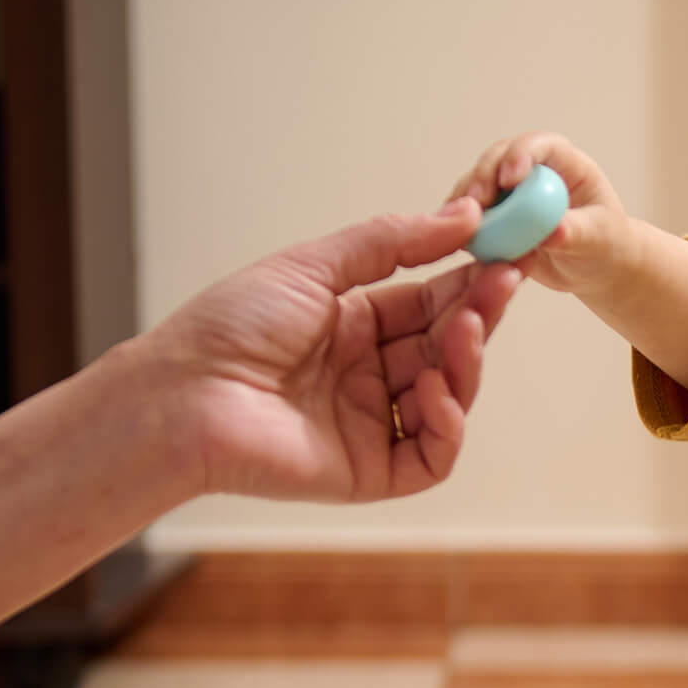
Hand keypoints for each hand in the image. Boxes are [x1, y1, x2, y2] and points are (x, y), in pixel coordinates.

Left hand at [135, 203, 521, 503]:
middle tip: (503, 284)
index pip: (431, 304)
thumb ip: (392, 242)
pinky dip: (446, 425)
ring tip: (464, 333)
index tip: (503, 255)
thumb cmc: (230, 327)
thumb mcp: (315, 266)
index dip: (469, 282)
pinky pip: (431, 456)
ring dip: (466, 365)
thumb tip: (462, 215)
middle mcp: (370, 377)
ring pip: (449, 401)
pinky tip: (436, 392)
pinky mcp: (371, 472)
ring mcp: (372, 426)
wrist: (184, 394)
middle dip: (478, 317)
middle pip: (447, 350)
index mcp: (356, 327)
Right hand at [449, 132, 634, 297]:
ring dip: (467, 205)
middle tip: (476, 204)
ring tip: (463, 229)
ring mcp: (510, 194)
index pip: (538, 145)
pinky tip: (462, 244)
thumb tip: (553, 233)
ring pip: (478, 187)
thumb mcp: (599, 237)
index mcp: (563, 162)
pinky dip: (465, 229)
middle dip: (483, 177)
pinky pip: (473, 219)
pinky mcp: (496, 219)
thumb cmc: (606, 243)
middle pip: (498, 159)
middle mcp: (531, 171)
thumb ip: (576, 232)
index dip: (520, 155)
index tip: (510, 180)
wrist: (595, 269)